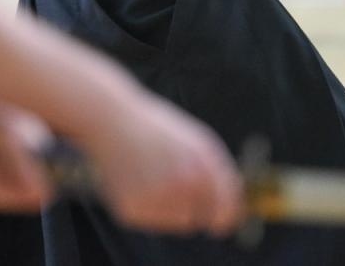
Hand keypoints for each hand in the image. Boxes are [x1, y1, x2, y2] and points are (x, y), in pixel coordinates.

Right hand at [79, 91, 243, 236]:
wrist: (112, 121)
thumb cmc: (158, 128)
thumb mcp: (197, 141)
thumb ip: (218, 172)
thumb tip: (233, 205)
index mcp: (203, 166)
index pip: (226, 209)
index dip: (226, 217)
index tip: (223, 221)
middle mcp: (181, 185)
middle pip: (200, 219)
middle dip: (194, 207)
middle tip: (176, 185)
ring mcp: (156, 200)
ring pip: (176, 223)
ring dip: (172, 208)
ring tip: (154, 177)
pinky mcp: (133, 210)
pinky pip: (152, 222)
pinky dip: (148, 208)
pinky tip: (138, 182)